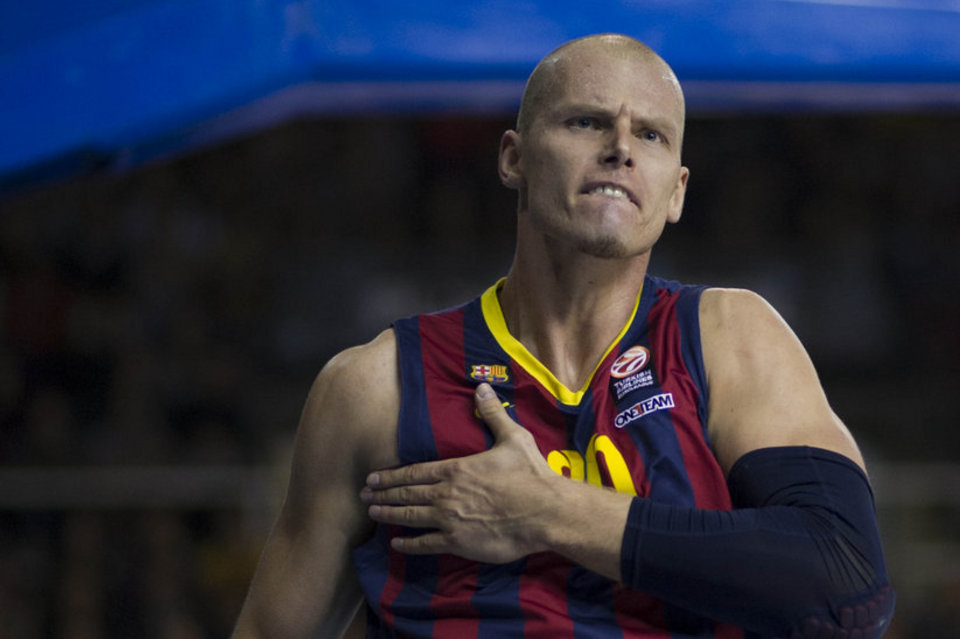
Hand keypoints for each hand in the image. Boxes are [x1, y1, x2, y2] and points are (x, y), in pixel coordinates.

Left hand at [360, 383, 557, 562]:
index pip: (414, 472)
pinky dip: (409, 543)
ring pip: (410, 517)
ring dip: (389, 514)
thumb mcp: (512, 437)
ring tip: (372, 512)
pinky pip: (426, 543)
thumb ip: (492, 414)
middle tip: (363, 493)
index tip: (373, 476)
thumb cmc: (530, 474)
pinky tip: (396, 543)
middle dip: (382, 493)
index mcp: (456, 469)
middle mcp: (446, 494)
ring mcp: (450, 519)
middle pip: (406, 494)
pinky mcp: (459, 541)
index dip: (391, 475)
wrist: (545, 512)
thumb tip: (482, 388)